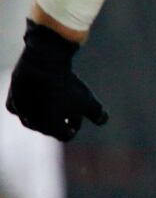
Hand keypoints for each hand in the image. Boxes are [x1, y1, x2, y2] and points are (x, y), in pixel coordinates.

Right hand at [5, 19, 107, 140]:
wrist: (42, 62)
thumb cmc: (66, 84)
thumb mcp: (88, 100)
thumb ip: (98, 114)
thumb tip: (103, 121)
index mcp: (51, 128)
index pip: (66, 135)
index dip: (75, 125)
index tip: (79, 114)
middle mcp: (32, 124)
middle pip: (50, 128)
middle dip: (61, 119)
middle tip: (68, 107)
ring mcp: (20, 113)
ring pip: (35, 118)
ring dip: (45, 112)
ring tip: (55, 99)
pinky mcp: (11, 101)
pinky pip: (21, 109)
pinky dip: (30, 104)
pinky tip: (38, 96)